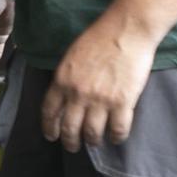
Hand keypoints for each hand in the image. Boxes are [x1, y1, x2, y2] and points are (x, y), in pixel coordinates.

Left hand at [41, 15, 155, 150]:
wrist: (127, 30)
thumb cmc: (100, 37)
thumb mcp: (72, 56)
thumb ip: (66, 77)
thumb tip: (63, 95)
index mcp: (62, 81)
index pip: (49, 112)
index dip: (49, 127)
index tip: (51, 135)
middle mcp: (78, 94)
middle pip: (69, 128)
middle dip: (69, 141)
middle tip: (72, 146)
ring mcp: (100, 100)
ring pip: (92, 133)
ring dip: (92, 141)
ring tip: (94, 142)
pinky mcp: (123, 102)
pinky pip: (118, 129)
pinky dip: (116, 137)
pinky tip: (116, 137)